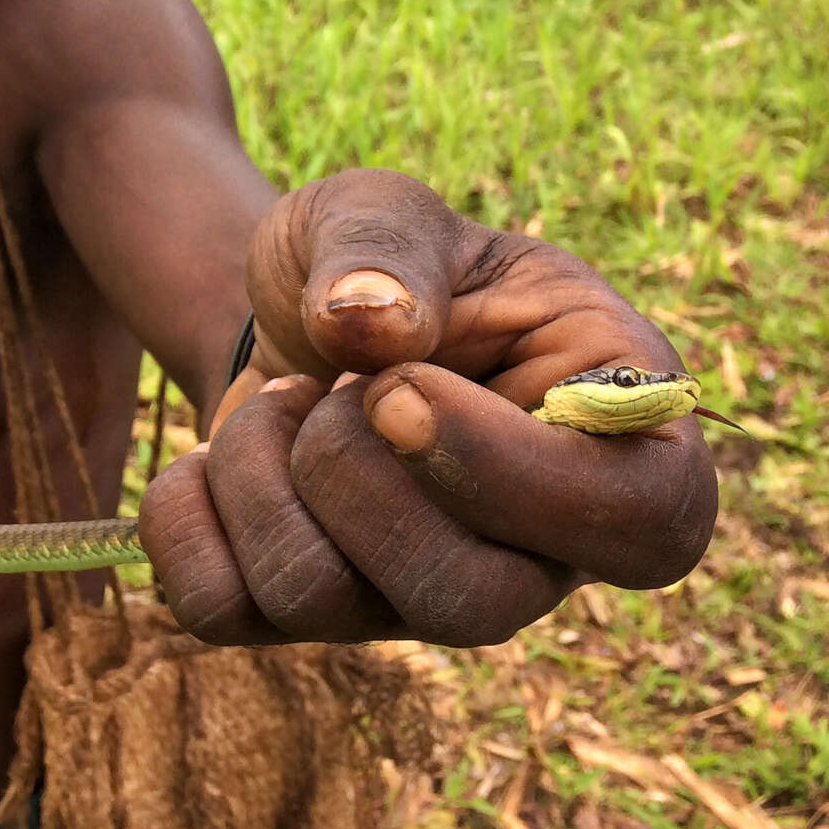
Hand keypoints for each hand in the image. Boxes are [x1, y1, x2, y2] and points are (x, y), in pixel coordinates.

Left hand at [139, 169, 717, 646]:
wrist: (295, 313)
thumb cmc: (382, 260)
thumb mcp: (388, 209)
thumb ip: (390, 246)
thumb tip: (369, 321)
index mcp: (619, 435)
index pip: (645, 524)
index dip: (517, 474)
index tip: (402, 389)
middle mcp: (537, 550)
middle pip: (470, 602)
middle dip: (354, 471)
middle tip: (335, 384)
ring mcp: (422, 600)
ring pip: (323, 602)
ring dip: (260, 467)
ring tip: (285, 397)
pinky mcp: (312, 618)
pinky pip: (221, 609)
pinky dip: (183, 511)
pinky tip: (219, 453)